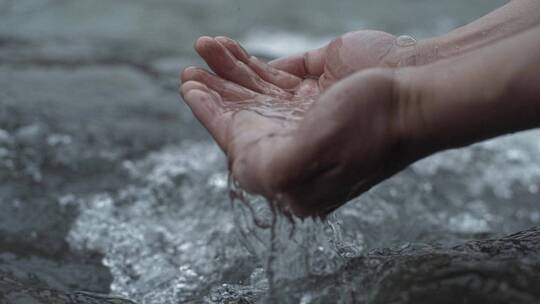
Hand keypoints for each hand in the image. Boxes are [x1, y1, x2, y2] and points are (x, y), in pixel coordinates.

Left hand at [180, 35, 412, 216]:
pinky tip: (230, 49)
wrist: (420, 92)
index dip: (213, 118)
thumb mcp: (318, 150)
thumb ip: (275, 166)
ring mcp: (305, 113)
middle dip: (215, 93)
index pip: (241, 145)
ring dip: (228, 72)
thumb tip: (239, 173)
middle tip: (189, 74)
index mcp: (295, 172)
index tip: (191, 92)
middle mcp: (296, 144)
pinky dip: (251, 62)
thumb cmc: (372, 124)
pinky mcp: (316, 86)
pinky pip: (275, 75)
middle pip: (244, 117)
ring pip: (256, 93)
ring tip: (204, 49)